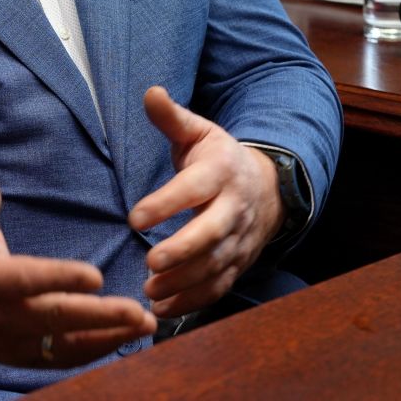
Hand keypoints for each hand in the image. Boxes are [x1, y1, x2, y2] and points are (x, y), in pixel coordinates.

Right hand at [0, 179, 156, 367]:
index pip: (29, 280)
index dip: (61, 279)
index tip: (95, 276)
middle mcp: (4, 317)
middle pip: (57, 319)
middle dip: (100, 317)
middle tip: (138, 311)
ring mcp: (15, 342)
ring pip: (66, 345)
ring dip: (108, 337)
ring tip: (145, 324)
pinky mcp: (24, 358)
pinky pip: (63, 359)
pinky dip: (95, 352)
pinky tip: (125, 339)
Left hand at [129, 86, 283, 318]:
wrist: (266, 188)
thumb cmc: (218, 158)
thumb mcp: (199, 132)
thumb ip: (171, 118)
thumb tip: (149, 91)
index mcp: (221, 171)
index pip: (194, 188)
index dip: (166, 203)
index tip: (134, 218)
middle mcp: (234, 207)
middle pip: (212, 233)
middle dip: (183, 250)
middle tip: (151, 263)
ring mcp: (239, 239)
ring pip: (216, 265)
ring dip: (184, 282)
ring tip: (150, 291)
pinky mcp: (238, 263)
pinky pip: (219, 286)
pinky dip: (194, 301)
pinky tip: (163, 308)